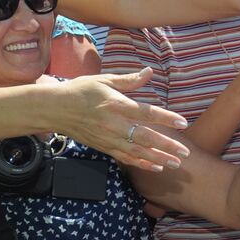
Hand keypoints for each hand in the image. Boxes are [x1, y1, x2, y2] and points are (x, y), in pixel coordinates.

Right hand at [55, 69, 191, 170]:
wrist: (54, 109)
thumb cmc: (80, 90)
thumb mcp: (104, 80)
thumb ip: (129, 80)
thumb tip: (149, 72)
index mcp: (116, 104)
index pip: (146, 112)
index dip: (165, 118)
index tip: (182, 123)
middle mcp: (113, 124)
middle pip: (145, 137)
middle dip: (167, 146)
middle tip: (185, 152)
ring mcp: (108, 138)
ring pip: (137, 152)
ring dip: (157, 159)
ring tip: (175, 163)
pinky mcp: (103, 146)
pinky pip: (125, 157)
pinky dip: (141, 164)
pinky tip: (156, 167)